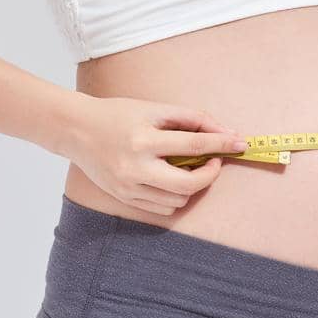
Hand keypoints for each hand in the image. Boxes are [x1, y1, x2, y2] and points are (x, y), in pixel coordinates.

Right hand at [66, 95, 249, 216]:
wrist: (76, 130)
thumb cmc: (117, 114)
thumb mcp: (153, 109)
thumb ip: (190, 119)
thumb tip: (225, 131)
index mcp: (143, 140)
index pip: (193, 145)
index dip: (221, 144)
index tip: (241, 143)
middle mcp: (135, 167)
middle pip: (188, 185)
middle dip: (210, 174)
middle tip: (214, 161)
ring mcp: (128, 187)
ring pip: (178, 200)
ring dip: (192, 185)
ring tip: (187, 166)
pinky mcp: (124, 198)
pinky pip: (163, 208)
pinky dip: (175, 195)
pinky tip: (170, 178)